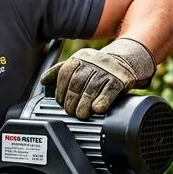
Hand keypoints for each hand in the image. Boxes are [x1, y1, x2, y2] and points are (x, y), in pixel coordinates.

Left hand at [40, 37, 155, 119]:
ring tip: (81, 115)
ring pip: (90, 90)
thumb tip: (43, 81)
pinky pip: (109, 92)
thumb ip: (62, 71)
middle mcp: (93, 63)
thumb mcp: (81, 64)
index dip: (60, 90)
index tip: (60, 102)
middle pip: (76, 84)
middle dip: (71, 101)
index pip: (65, 74)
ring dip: (83, 106)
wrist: (130, 59)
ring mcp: (107, 71)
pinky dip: (101, 102)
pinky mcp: (120, 80)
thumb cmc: (100, 67)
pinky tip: (96, 109)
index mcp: (81, 58)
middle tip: (71, 112)